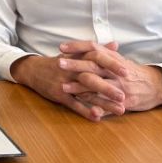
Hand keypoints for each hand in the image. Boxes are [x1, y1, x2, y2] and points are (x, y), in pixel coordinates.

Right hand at [11, 48, 126, 121]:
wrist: (34, 70)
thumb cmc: (59, 62)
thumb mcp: (76, 54)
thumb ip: (97, 50)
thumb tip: (116, 44)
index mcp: (78, 58)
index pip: (97, 59)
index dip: (111, 65)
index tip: (127, 72)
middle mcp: (71, 69)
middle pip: (92, 78)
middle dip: (108, 87)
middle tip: (124, 96)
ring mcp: (64, 82)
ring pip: (85, 93)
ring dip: (103, 102)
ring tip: (119, 110)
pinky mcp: (58, 94)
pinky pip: (73, 104)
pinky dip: (85, 111)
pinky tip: (98, 118)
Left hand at [58, 41, 161, 111]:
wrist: (156, 85)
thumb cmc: (132, 72)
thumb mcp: (117, 60)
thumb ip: (102, 53)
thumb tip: (83, 46)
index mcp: (112, 58)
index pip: (93, 47)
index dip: (77, 46)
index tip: (61, 46)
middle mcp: (115, 70)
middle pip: (93, 65)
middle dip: (75, 64)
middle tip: (58, 63)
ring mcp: (120, 85)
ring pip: (97, 85)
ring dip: (80, 87)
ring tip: (64, 87)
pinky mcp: (124, 100)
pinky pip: (108, 104)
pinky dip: (98, 107)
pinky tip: (88, 110)